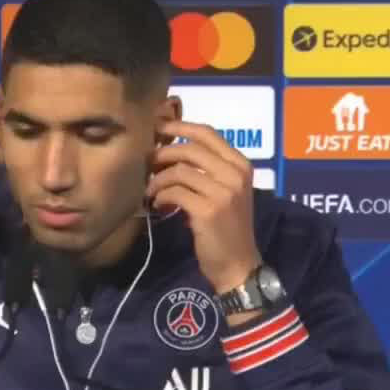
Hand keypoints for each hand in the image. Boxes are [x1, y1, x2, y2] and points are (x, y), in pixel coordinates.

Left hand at [147, 121, 261, 296]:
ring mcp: (223, 192)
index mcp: (241, 165)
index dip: (180, 126)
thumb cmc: (228, 227)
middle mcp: (235, 174)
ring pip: (179, 171)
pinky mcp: (208, 210)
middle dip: (163, 153)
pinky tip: (158, 204)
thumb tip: (169, 149)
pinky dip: (161, 196)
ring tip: (151, 190)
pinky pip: (174, 192)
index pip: (208, 133)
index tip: (158, 127)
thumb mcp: (226, 192)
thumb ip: (208, 169)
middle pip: (190, 149)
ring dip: (158, 179)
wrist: (238, 263)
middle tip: (148, 163)